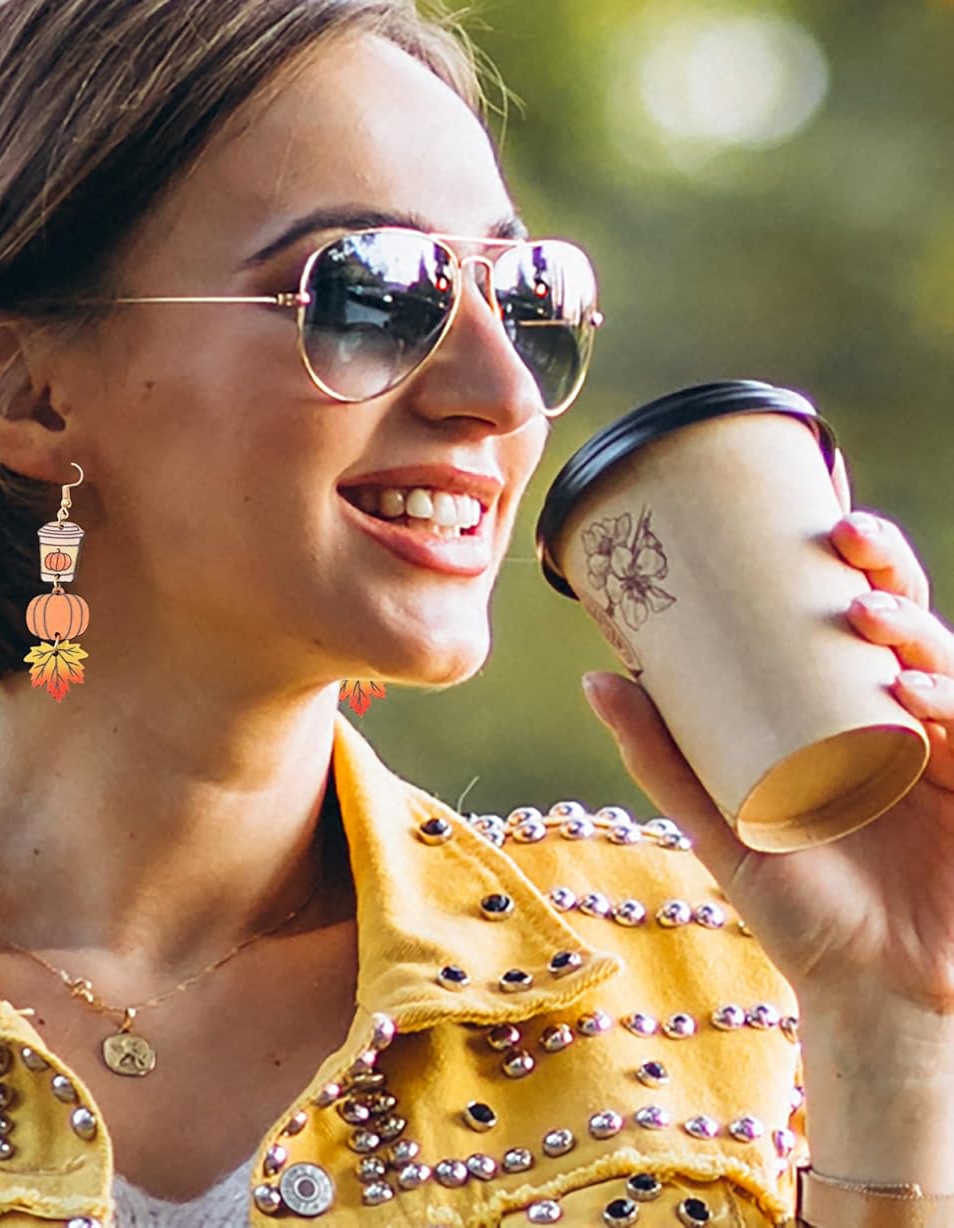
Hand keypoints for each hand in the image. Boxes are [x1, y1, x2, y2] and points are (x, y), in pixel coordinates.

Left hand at [581, 454, 953, 1017]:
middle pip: (912, 625)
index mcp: (851, 711)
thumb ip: (661, 753)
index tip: (825, 521)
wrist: (863, 991)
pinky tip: (914, 692)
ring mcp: (951, 759)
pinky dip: (953, 706)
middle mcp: (908, 722)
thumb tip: (595, 676)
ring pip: (949, 669)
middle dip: (891, 572)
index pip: (863, 618)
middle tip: (850, 539)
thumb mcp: (717, 819)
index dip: (859, 562)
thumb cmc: (798, 903)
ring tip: (868, 620)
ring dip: (917, 634)